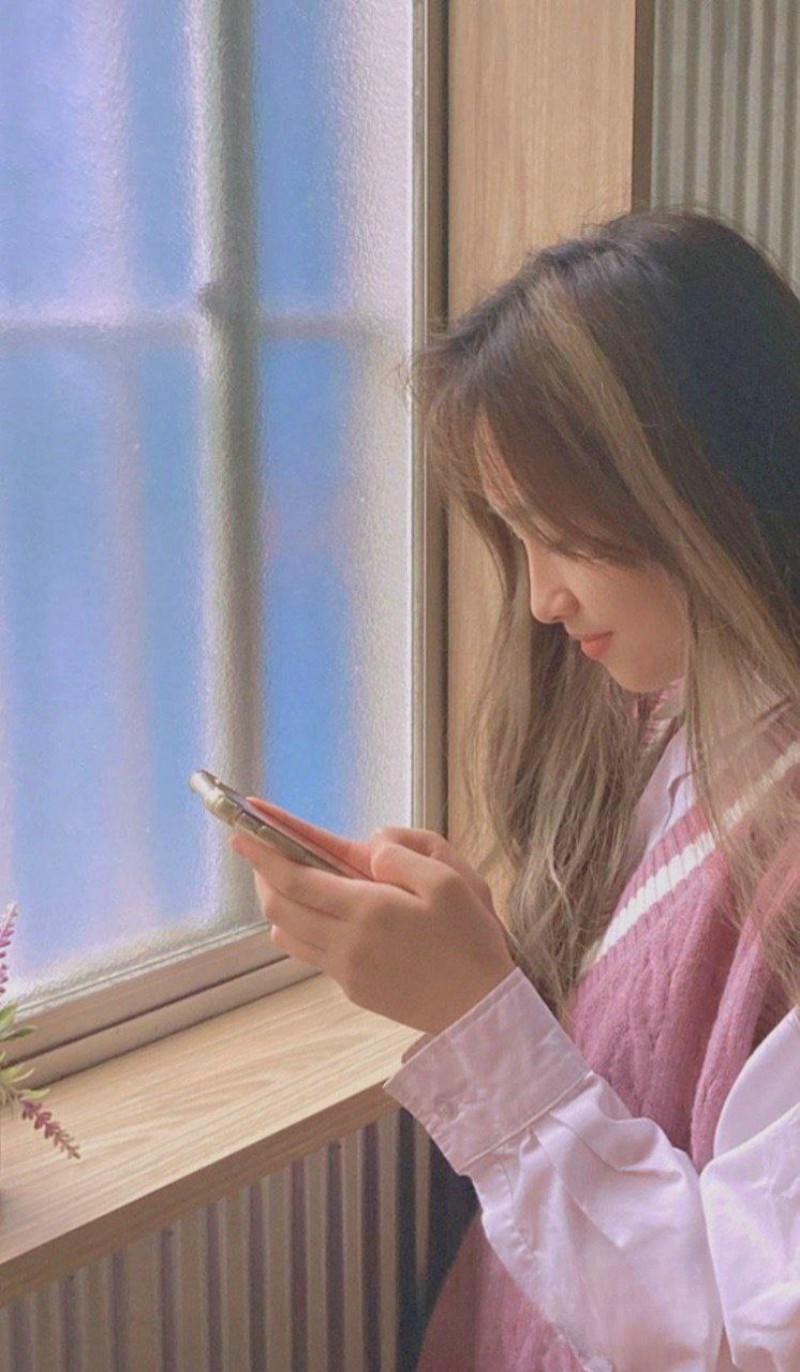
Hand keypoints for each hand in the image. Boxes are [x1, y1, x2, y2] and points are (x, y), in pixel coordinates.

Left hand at [229, 798, 517, 1034]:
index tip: (242, 832)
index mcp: (368, 910)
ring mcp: (347, 971)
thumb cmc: (471, 941)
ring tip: (290, 881)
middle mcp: (347, 943)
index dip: (264, 854)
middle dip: (263, 875)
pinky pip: (311, 954)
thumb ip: (401, 854)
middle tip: (263, 852)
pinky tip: (320, 916)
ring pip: (288, 934)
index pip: (296, 878)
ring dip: (279, 904)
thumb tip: (366, 846)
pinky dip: (301, 929)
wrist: (482, 1011)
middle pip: (280, 907)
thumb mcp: (449, 880)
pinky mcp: (354, 990)